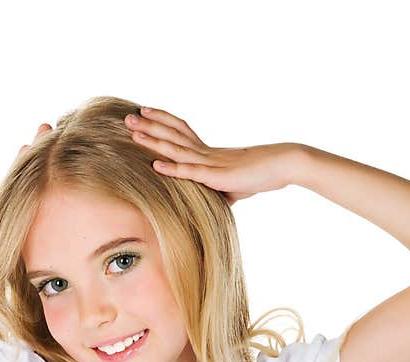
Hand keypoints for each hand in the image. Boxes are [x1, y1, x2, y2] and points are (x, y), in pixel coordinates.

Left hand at [123, 106, 303, 204]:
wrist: (283, 165)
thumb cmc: (261, 174)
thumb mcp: (234, 184)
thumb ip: (220, 190)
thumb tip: (216, 201)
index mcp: (208, 152)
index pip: (180, 132)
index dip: (162, 121)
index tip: (144, 112)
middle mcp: (205, 153)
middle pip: (172, 135)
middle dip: (148, 126)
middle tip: (126, 117)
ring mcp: (209, 162)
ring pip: (176, 149)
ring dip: (153, 140)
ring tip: (133, 131)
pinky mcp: (216, 176)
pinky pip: (190, 172)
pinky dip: (173, 169)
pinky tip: (156, 165)